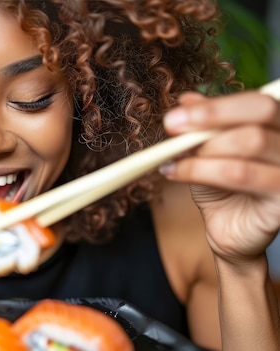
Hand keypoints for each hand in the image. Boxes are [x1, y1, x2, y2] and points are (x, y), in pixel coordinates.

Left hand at [160, 90, 279, 263]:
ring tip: (172, 159)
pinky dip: (200, 170)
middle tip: (172, 128)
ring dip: (203, 148)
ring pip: (250, 142)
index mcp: (278, 126)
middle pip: (262, 112)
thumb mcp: (209, 151)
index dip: (217, 104)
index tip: (176, 114)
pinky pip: (241, 174)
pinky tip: (175, 172)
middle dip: (211, 117)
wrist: (230, 231)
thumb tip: (187, 100)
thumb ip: (204, 125)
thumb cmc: (224, 188)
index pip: (258, 102)